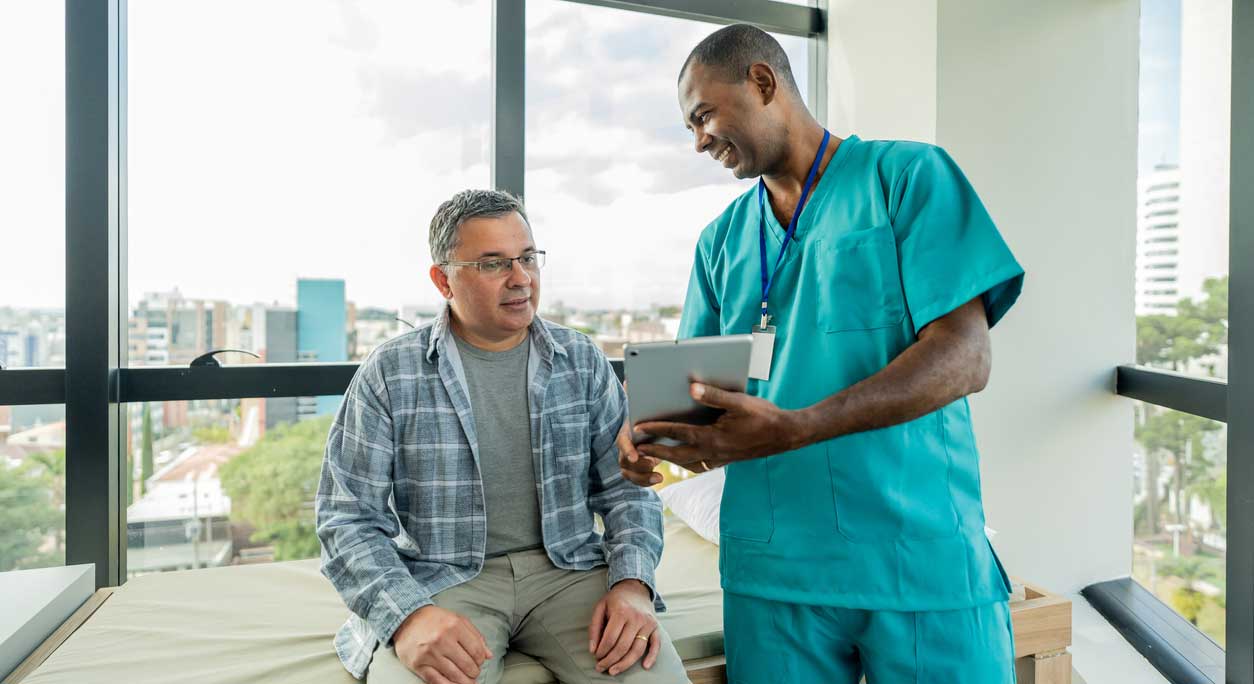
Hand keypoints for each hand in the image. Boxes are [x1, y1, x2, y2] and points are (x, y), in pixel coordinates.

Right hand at [393, 605, 492, 683]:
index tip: (479, 662)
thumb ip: (475, 636)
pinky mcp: (418, 664)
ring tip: (468, 682)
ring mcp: (429, 653)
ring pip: (454, 675)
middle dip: (474, 672)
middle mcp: (442, 639)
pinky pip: (437, 681)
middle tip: (473, 673)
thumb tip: (489, 655)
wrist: (407, 619)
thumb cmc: (435, 619)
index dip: (481, 660)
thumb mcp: (458, 620)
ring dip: (464, 682)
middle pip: (467, 665)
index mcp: (454, 626)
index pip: (476, 651)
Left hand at [588, 580, 661, 675]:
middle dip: (610, 661)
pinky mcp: (656, 627)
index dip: (602, 651)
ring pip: (637, 650)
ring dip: (625, 664)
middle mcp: (636, 617)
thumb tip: (593, 649)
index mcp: (621, 611)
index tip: (596, 657)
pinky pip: (656, 644)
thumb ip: (594, 628)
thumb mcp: (600, 607)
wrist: (635, 588)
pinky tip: (645, 666)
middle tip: (601, 668)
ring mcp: (648, 623)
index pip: (610, 638)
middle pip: (623, 647)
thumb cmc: (615, 599)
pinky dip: (652, 657)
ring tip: (614, 671)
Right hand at [617, 419, 661, 486]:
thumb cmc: (654, 420)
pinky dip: (646, 481)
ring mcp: (627, 460)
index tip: (634, 458)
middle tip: (652, 464)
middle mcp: (623, 448)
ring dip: (643, 478)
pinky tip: (659, 479)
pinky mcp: (634, 470)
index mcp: (626, 432)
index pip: (622, 442)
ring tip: (659, 478)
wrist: (650, 427)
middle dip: (638, 466)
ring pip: (629, 473)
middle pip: (624, 461)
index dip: (627, 450)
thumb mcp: (655, 417)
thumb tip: (668, 412)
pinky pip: (637, 479)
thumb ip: (658, 419)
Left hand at [635, 382, 807, 469]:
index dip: (656, 429)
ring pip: (687, 463)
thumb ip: (714, 395)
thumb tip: (692, 387)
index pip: (678, 433)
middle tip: (636, 447)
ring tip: (655, 452)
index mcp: (713, 438)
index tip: (638, 427)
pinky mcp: (726, 461)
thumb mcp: (740, 401)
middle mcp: (714, 452)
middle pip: (676, 454)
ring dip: (669, 458)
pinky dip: (686, 462)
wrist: (786, 435)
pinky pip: (700, 465)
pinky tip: (683, 456)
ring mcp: (720, 459)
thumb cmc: (764, 416)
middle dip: (655, 450)